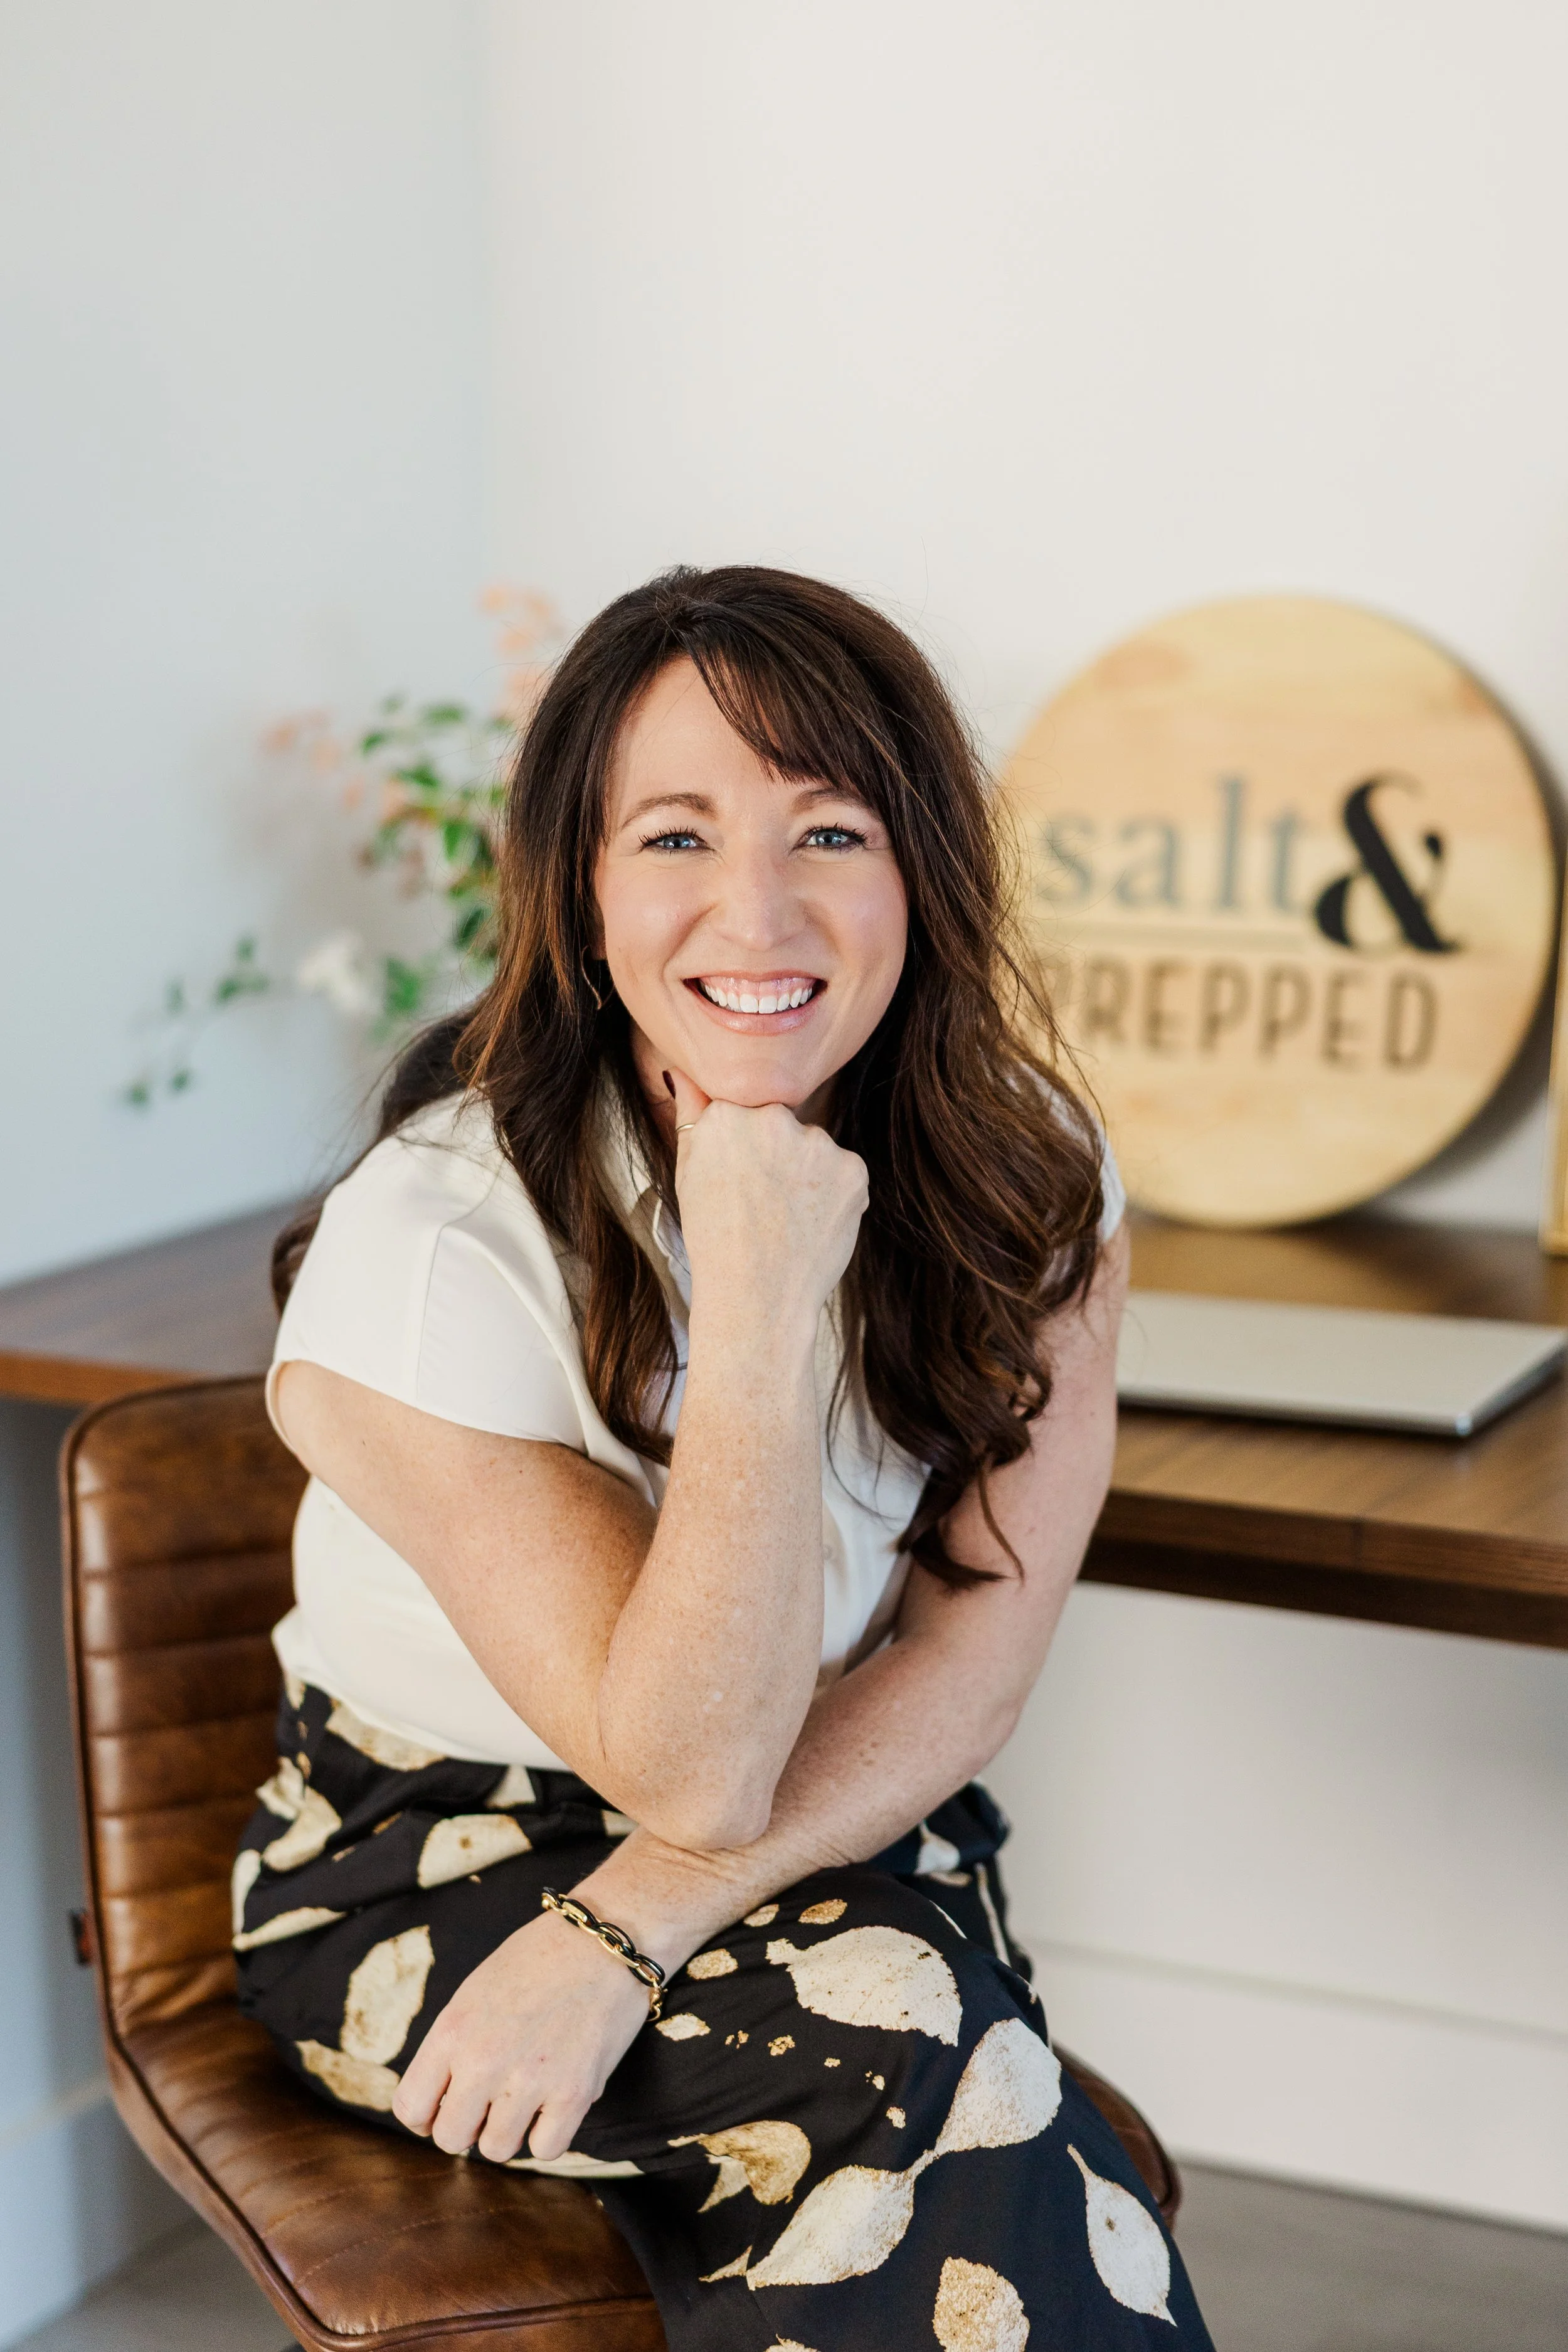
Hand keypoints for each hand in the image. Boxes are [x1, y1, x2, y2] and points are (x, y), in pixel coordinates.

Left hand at [392, 1907, 650, 2162]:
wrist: (605, 1941)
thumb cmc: (539, 1958)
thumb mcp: (476, 1990)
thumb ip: (453, 2044)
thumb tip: (442, 2099)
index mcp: (451, 2030)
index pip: (409, 2108)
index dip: (428, 2114)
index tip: (449, 2103)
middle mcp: (482, 2060)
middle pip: (451, 2138)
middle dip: (469, 2125)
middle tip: (493, 2100)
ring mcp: (528, 2080)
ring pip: (496, 2150)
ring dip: (511, 2130)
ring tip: (528, 2096)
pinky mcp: (573, 2093)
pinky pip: (546, 2150)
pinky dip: (551, 2134)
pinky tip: (558, 2102)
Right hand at [668, 1068, 868, 1333]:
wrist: (757, 1296)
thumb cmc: (714, 1239)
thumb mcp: (688, 1172)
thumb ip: (692, 1114)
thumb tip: (685, 1073)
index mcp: (729, 1114)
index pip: (747, 1110)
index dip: (744, 1148)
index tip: (740, 1178)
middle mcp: (776, 1118)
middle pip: (784, 1125)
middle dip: (777, 1155)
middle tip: (762, 1204)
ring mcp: (819, 1143)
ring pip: (815, 1150)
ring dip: (807, 1175)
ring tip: (785, 1219)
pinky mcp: (853, 1170)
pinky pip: (844, 1173)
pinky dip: (833, 1196)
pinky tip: (810, 1224)